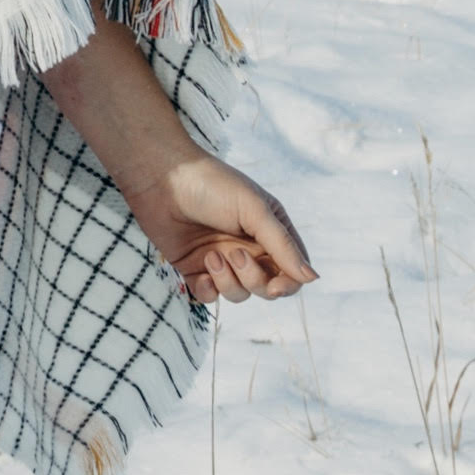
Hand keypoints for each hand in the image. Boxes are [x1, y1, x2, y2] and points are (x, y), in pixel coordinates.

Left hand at [144, 149, 314, 307]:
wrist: (161, 177)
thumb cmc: (213, 185)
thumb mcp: (254, 210)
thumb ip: (282, 245)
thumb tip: (313, 278)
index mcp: (271, 231)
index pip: (291, 271)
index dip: (287, 284)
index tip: (274, 286)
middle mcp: (249, 248)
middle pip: (267, 287)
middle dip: (254, 280)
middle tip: (234, 255)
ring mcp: (223, 260)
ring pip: (239, 294)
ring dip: (228, 282)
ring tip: (211, 256)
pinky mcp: (195, 269)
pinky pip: (210, 297)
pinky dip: (208, 291)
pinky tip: (201, 272)